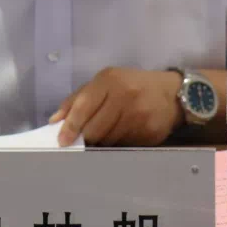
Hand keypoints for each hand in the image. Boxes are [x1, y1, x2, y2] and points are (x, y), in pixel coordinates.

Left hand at [50, 68, 182, 146]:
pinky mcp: (149, 132)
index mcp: (110, 80)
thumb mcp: (105, 82)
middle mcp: (125, 96)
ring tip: (110, 131)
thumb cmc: (131, 85)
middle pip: (94, 129)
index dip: (71, 126)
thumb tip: (55, 121)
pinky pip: (124, 146)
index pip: (84, 106)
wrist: (171, 93)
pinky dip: (119, 143)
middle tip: (86, 138)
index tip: (62, 141)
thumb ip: (78, 99)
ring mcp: (139, 115)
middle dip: (86, 137)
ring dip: (103, 141)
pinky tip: (126, 132)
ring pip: (108, 141)